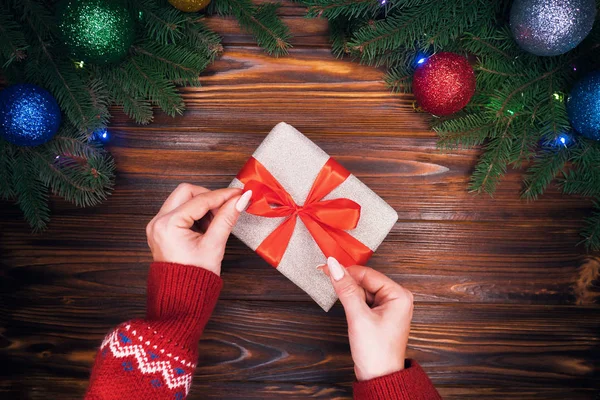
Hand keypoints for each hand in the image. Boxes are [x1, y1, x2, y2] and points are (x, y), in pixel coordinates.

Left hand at [146, 183, 251, 274]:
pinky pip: (179, 211)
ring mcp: (158, 225)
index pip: (200, 200)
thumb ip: (227, 218)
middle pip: (186, 192)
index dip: (223, 195)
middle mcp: (158, 222)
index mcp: (168, 225)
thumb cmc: (194, 278)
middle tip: (226, 207)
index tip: (239, 194)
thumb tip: (240, 200)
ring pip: (182, 199)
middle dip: (209, 197)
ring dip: (202, 205)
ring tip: (215, 223)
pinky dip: (194, 214)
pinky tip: (206, 227)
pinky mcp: (162, 229)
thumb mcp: (214, 245)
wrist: (182, 298)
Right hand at [319, 257, 412, 380]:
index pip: (368, 274)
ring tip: (335, 291)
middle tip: (325, 275)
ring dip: (348, 291)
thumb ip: (346, 290)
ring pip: (362, 289)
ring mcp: (388, 307)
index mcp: (398, 295)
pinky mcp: (380, 315)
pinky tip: (344, 304)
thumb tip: (335, 267)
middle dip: (346, 280)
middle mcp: (396, 298)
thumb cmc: (376, 352)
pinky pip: (363, 300)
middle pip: (365, 280)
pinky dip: (352, 300)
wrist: (378, 377)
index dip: (346, 271)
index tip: (327, 267)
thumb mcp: (358, 317)